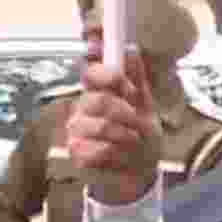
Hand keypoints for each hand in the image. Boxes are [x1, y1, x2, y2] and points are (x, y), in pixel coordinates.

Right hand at [65, 48, 163, 204]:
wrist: (137, 171)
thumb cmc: (139, 135)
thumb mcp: (145, 105)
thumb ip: (137, 79)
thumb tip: (130, 50)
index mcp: (96, 92)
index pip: (92, 73)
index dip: (111, 77)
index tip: (129, 89)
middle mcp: (81, 108)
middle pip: (98, 100)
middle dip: (126, 112)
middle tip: (139, 122)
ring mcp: (76, 131)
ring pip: (100, 126)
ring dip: (126, 136)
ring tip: (134, 141)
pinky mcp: (77, 154)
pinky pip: (98, 150)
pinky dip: (118, 154)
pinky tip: (122, 156)